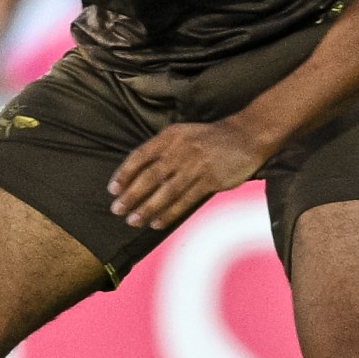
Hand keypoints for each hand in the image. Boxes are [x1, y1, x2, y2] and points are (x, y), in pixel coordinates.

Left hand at [108, 119, 270, 231]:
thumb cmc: (209, 138)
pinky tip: (157, 223)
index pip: (140, 156)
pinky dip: (169, 213)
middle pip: (150, 176)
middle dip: (131, 195)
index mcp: (170, 137)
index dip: (124, 174)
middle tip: (117, 209)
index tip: (113, 189)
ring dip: (147, 208)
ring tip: (133, 220)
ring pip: (166, 191)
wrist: (245, 136)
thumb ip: (162, 150)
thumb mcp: (182, 134)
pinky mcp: (210, 180)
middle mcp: (181, 150)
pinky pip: (185, 200)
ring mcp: (196, 166)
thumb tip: (137, 175)